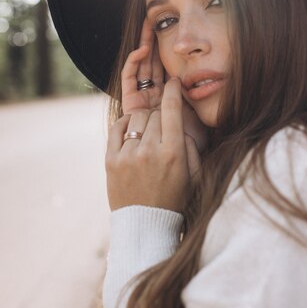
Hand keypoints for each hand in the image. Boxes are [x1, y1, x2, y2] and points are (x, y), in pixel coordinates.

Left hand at [106, 78, 199, 211]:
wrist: (145, 225)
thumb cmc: (175, 199)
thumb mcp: (194, 175)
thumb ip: (190, 146)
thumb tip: (180, 123)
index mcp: (173, 154)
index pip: (172, 110)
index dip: (173, 91)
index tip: (173, 82)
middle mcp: (149, 151)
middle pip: (155, 113)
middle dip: (161, 115)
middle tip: (164, 126)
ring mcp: (127, 156)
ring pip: (136, 119)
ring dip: (144, 122)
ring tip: (148, 135)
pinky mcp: (110, 161)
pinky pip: (117, 128)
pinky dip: (125, 125)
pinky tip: (132, 133)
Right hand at [121, 18, 207, 152]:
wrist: (166, 183)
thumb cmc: (187, 154)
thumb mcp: (198, 123)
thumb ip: (198, 105)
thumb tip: (210, 81)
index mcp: (168, 103)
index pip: (166, 72)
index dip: (168, 52)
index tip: (173, 33)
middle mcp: (153, 102)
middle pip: (152, 66)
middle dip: (153, 43)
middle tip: (154, 20)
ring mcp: (141, 105)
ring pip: (141, 69)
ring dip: (144, 47)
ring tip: (149, 26)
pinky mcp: (130, 107)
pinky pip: (129, 82)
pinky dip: (133, 64)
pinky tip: (142, 49)